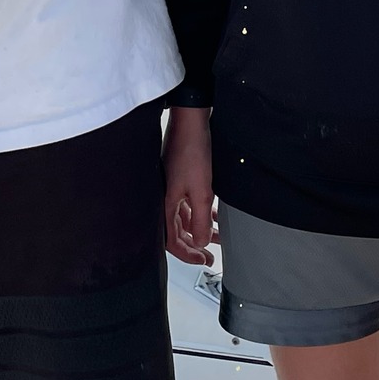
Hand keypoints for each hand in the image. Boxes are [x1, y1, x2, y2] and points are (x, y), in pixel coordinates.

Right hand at [163, 107, 215, 265]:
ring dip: (199, 228)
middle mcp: (164, 197)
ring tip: (215, 238)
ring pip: (184, 217)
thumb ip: (200, 219)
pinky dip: (200, 212)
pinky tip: (212, 215)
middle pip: (175, 231)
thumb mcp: (201, 190)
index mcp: (164, 202)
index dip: (187, 254)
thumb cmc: (191, 149)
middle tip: (208, 255)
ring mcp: (171, 187)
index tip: (203, 260)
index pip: (170, 239)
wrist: (190, 119)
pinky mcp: (178, 178)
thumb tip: (199, 242)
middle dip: (193, 245)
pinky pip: (188, 203)